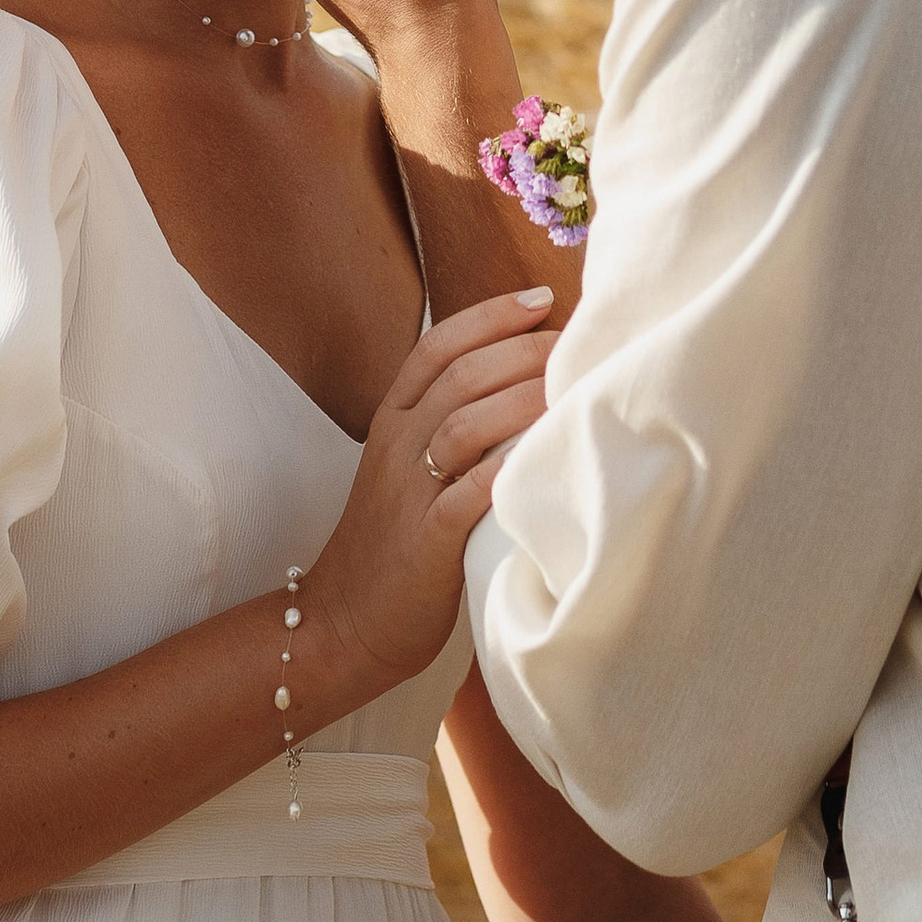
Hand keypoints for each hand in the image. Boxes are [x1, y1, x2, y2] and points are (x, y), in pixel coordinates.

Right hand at [304, 293, 555, 695]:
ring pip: (464, 423)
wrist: (345, 621)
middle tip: (576, 344)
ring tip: (573, 389)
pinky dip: (507, 470)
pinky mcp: (425, 541)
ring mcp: (408, 492)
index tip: (541, 300)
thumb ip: (449, 426)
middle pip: (460, 375)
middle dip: (523, 350)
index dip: (489, 316)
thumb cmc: (395, 542)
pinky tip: (545, 456)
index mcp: (391, 421)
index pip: (436, 346)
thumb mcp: (409, 470)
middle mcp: (396, 445)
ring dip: (523, 399)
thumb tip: (521, 384)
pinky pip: (466, 493)